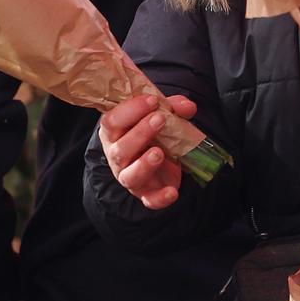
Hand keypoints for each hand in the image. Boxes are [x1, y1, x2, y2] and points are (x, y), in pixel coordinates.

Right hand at [98, 94, 198, 209]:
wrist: (162, 160)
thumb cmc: (154, 133)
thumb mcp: (162, 115)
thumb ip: (173, 108)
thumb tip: (188, 106)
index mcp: (114, 133)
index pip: (111, 121)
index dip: (129, 110)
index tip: (152, 100)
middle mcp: (117, 156)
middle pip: (120, 149)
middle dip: (140, 133)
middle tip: (159, 119)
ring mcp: (130, 176)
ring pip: (129, 176)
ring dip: (143, 165)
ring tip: (159, 153)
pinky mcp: (146, 193)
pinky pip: (149, 200)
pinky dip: (160, 198)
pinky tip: (172, 192)